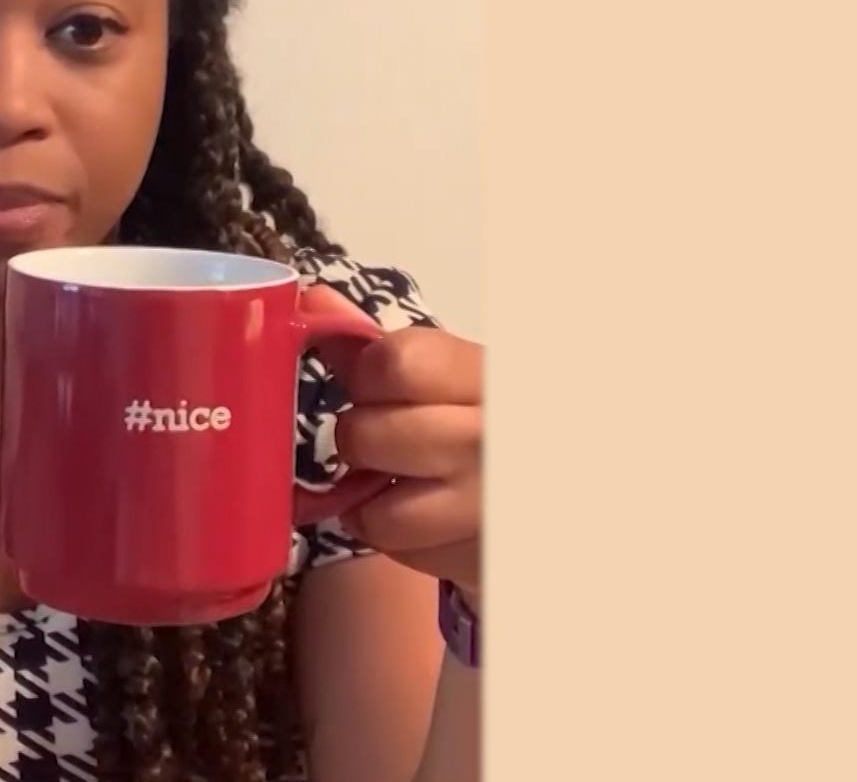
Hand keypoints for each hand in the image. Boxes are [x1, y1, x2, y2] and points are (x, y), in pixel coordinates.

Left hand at [332, 324, 483, 600]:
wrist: (545, 491)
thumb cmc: (484, 423)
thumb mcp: (448, 378)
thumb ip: (378, 346)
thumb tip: (311, 301)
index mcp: (490, 376)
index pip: (396, 362)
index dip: (368, 376)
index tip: (380, 386)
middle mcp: (494, 439)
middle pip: (366, 435)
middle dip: (362, 439)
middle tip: (392, 441)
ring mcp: (487, 506)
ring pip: (373, 507)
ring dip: (370, 497)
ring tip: (402, 481)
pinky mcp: (476, 555)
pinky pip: (392, 547)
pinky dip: (392, 534)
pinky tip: (424, 516)